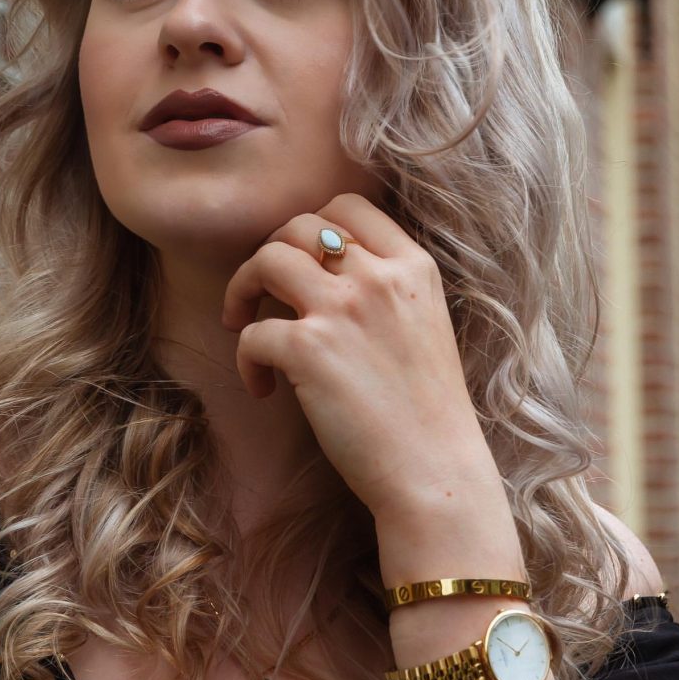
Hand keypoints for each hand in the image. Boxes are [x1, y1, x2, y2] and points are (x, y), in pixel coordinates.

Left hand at [222, 193, 490, 521]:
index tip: (301, 263)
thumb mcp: (426, 329)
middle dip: (271, 254)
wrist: (436, 471)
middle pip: (300, 225)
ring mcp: (344, 309)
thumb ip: (387, 294)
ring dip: (242, 288)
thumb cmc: (429, 415)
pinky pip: (252, 332)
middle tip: (263, 294)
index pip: (350, 207)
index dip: (313, 227)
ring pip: (268, 259)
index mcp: (413, 268)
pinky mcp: (310, 349)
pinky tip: (262, 389)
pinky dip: (245, 359)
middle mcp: (379, 277)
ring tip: (242, 326)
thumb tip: (325, 280)